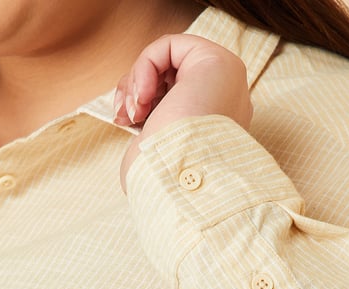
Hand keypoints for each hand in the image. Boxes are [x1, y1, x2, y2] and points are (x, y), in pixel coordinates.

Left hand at [115, 34, 252, 191]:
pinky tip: (143, 97)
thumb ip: (156, 123)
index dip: (141, 102)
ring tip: (132, 112)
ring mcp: (225, 81)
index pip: (174, 97)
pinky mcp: (216, 60)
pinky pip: (168, 47)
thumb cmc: (167, 177)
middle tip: (121, 115)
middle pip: (169, 76)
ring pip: (167, 61)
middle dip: (135, 89)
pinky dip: (144, 67)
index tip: (123, 122)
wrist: (182, 182)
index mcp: (217, 128)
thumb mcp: (157, 148)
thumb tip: (140, 107)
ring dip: (136, 82)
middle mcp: (226, 103)